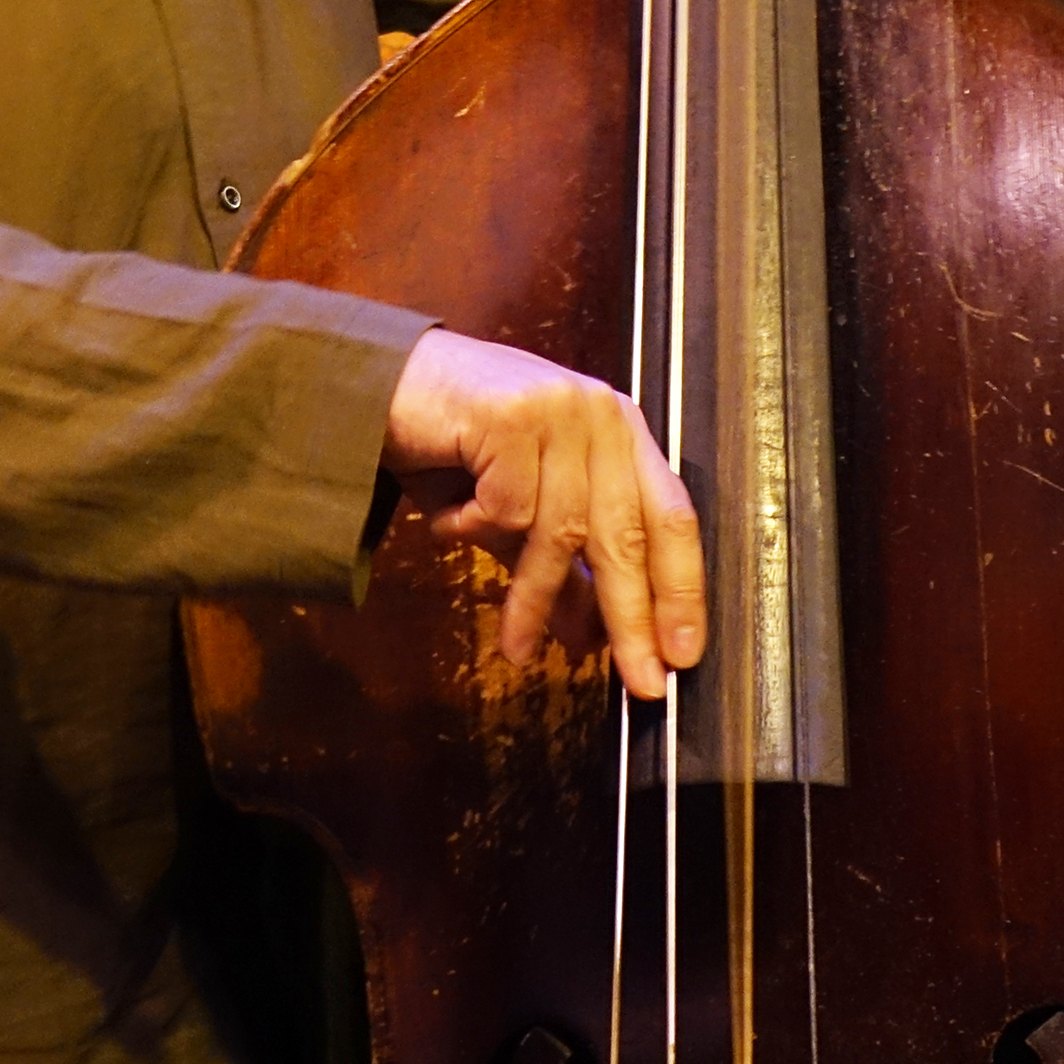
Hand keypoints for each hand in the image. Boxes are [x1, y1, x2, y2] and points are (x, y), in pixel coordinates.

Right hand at [382, 326, 706, 700]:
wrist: (380, 382)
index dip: (682, 589)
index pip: (671, 516)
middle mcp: (599, 414)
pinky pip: (505, 509)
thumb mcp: (519, 511)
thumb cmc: (453, 441)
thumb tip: (592, 636)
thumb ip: (559, 565)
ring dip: (535, 598)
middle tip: (639, 681)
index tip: (683, 652)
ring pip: (562, 532)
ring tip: (517, 644)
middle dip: (631, 617)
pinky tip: (449, 521)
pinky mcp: (512, 414)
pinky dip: (472, 529)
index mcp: (618, 431)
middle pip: (627, 533)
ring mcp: (559, 409)